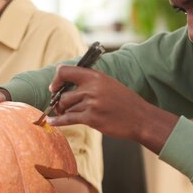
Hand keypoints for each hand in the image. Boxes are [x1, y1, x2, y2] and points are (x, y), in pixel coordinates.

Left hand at [46, 65, 178, 153]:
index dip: (56, 80)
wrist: (140, 118)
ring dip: (63, 112)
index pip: (65, 71)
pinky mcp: (92, 118)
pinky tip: (51, 122)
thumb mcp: (108, 84)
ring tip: (63, 114)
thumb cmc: (124, 101)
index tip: (54, 87)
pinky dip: (58, 121)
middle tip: (60, 107)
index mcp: (95, 76)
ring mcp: (91, 103)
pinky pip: (68, 119)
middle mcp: (92, 88)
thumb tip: (66, 84)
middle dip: (58, 102)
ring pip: (67, 108)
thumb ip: (89, 82)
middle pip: (63, 95)